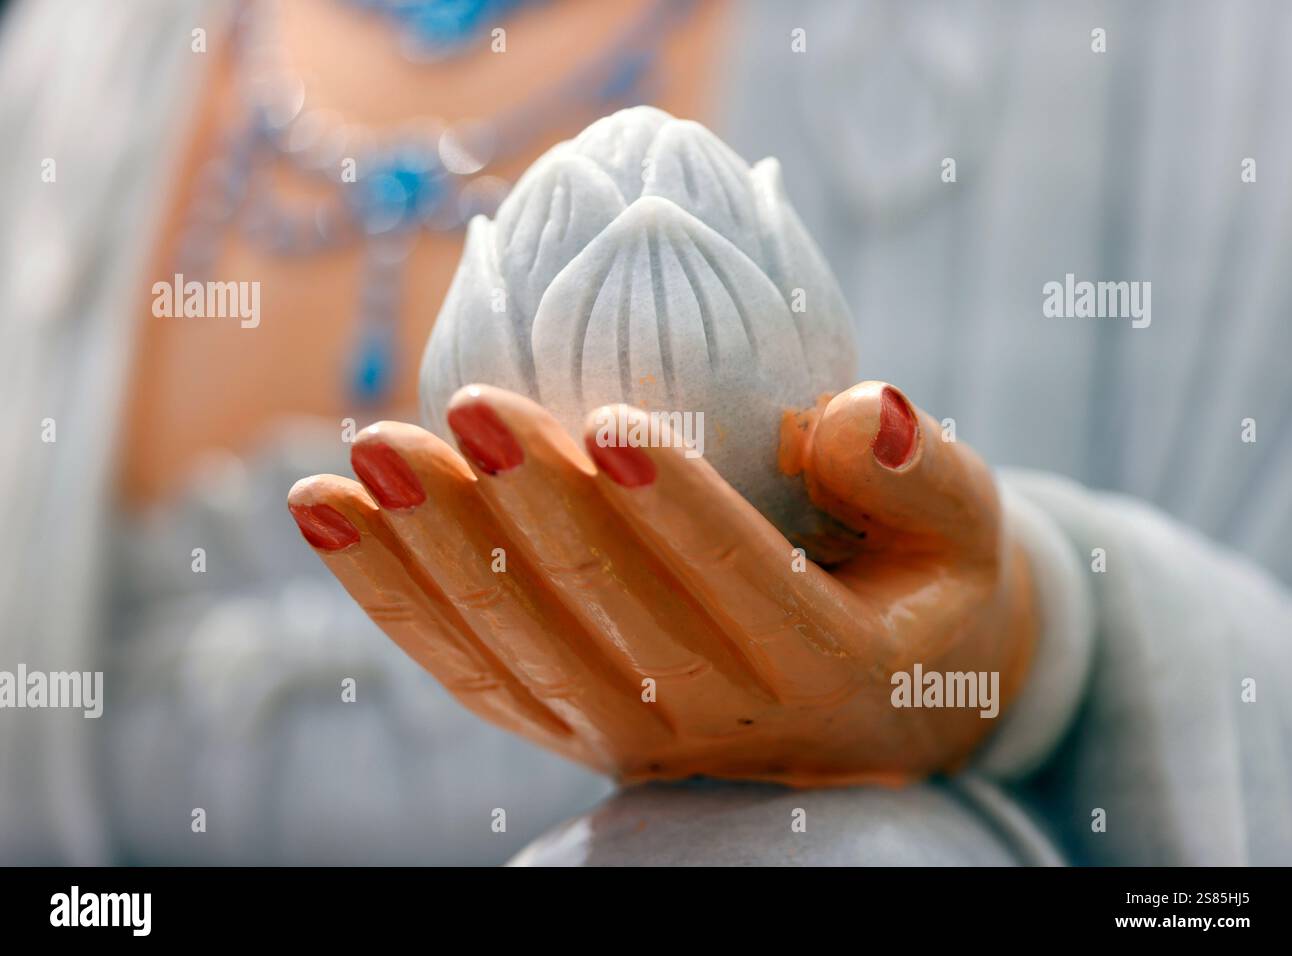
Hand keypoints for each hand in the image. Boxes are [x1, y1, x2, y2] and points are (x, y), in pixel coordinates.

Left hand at [288, 382, 1037, 785]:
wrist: (883, 699)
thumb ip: (922, 473)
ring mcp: (631, 735)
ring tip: (365, 456)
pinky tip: (327, 516)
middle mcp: (721, 721)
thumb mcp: (965, 531)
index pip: (744, 586)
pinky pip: (469, 668)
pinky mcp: (568, 724)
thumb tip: (853, 409)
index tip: (609, 421)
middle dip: (530, 513)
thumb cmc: (923, 588)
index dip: (677, 511)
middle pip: (607, 618)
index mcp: (828, 669)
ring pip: (516, 648)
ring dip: (431, 553)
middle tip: (467, 407)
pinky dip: (390, 595)